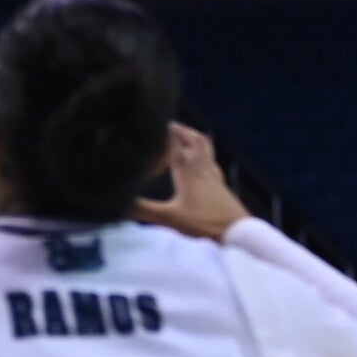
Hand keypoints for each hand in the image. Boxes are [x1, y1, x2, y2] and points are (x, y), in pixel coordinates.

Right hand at [132, 123, 249, 240]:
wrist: (238, 233)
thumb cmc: (204, 225)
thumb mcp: (169, 219)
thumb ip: (144, 209)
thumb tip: (118, 201)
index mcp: (189, 174)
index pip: (175, 147)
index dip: (164, 134)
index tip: (154, 123)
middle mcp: (203, 171)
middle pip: (195, 142)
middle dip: (182, 131)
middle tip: (171, 126)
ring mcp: (214, 179)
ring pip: (206, 151)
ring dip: (195, 141)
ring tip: (186, 138)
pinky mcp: (222, 188)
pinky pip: (212, 164)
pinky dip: (204, 158)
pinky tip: (203, 166)